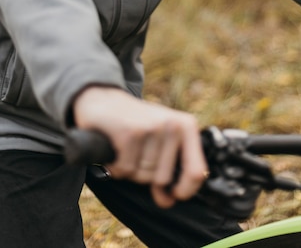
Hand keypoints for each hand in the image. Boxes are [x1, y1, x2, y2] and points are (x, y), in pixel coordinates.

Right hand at [73, 86, 207, 207]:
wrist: (104, 98)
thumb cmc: (135, 123)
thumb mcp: (158, 143)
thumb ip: (167, 171)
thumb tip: (169, 201)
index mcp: (186, 126)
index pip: (196, 172)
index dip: (185, 190)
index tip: (173, 194)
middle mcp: (172, 125)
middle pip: (163, 178)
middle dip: (145, 175)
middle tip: (136, 155)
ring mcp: (152, 127)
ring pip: (143, 176)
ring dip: (129, 170)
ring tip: (125, 149)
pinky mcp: (130, 132)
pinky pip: (125, 170)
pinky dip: (116, 167)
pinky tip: (114, 150)